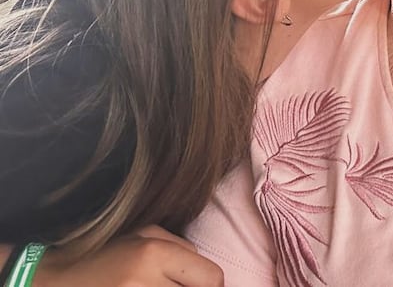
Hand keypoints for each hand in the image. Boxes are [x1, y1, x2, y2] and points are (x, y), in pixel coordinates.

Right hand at [35, 226, 223, 286]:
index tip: (207, 286)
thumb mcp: (144, 233)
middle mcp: (145, 282)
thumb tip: (210, 275)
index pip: (211, 278)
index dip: (213, 286)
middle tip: (177, 284)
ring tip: (157, 286)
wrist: (55, 281)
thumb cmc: (104, 254)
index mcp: (155, 254)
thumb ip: (182, 248)